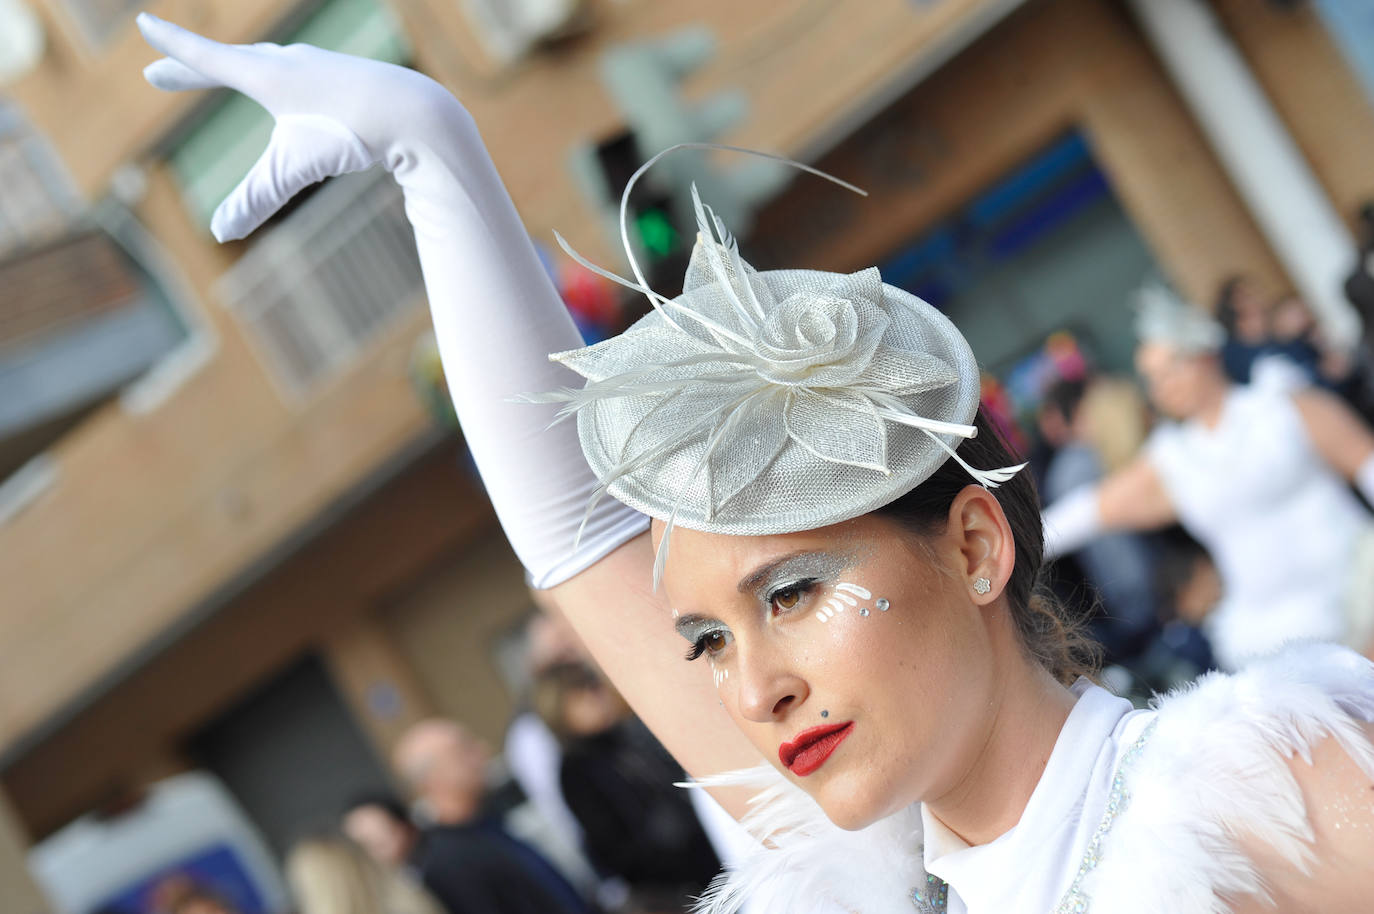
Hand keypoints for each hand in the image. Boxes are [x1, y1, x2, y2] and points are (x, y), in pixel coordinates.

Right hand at [138, 13, 468, 241]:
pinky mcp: (345, 77)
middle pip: (229, 62)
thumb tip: (220, 235)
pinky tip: (295, 91)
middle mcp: (289, 61)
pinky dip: (280, 78)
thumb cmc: (351, 132)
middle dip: (193, 70)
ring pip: (267, 63)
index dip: (173, 47)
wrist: (416, 111)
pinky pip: (302, 74)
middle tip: (159, 74)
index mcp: (266, 73)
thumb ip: (256, 198)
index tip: (142, 22)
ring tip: (222, 73)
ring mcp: (319, 65)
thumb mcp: (296, 167)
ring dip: (238, 68)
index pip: (207, 57)